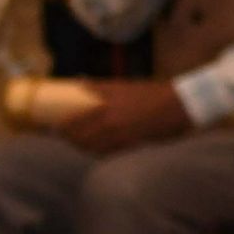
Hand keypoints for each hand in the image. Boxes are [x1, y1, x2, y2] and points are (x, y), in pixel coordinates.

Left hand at [60, 79, 192, 155]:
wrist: (177, 106)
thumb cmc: (151, 92)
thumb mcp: (124, 85)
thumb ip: (101, 87)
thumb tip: (80, 80)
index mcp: (105, 108)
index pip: (75, 123)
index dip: (62, 128)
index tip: (55, 127)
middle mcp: (110, 125)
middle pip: (81, 139)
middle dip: (70, 139)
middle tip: (64, 136)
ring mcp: (120, 137)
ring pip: (92, 148)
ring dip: (82, 147)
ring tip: (77, 143)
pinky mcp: (130, 145)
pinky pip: (107, 152)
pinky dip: (98, 151)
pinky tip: (95, 148)